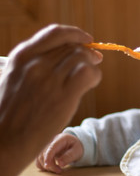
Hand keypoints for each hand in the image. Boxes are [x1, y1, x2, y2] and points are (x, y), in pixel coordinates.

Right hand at [0, 24, 101, 175]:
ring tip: (91, 75)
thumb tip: (68, 56)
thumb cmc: (9, 113)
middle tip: (95, 59)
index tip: (86, 38)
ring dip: (92, 64)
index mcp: (21, 56)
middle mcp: (36, 63)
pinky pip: (88, 73)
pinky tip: (91, 83)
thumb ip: (36, 65)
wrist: (3, 142)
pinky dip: (94, 75)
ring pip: (82, 58)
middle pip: (73, 47)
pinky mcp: (63, 95)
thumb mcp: (14, 79)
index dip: (75, 34)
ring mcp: (50, 79)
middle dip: (87, 51)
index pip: (55, 33)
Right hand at [36, 133, 82, 173]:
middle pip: (45, 153)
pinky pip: (38, 160)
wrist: (73, 144)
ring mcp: (46, 146)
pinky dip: (42, 165)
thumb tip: (60, 164)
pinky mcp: (44, 152)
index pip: (52, 147)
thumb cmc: (75, 147)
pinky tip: (50, 168)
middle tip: (59, 170)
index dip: (48, 157)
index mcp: (61, 139)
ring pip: (40, 157)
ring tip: (57, 170)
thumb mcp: (77, 151)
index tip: (47, 166)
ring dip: (46, 166)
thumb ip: (69, 156)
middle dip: (50, 165)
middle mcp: (51, 141)